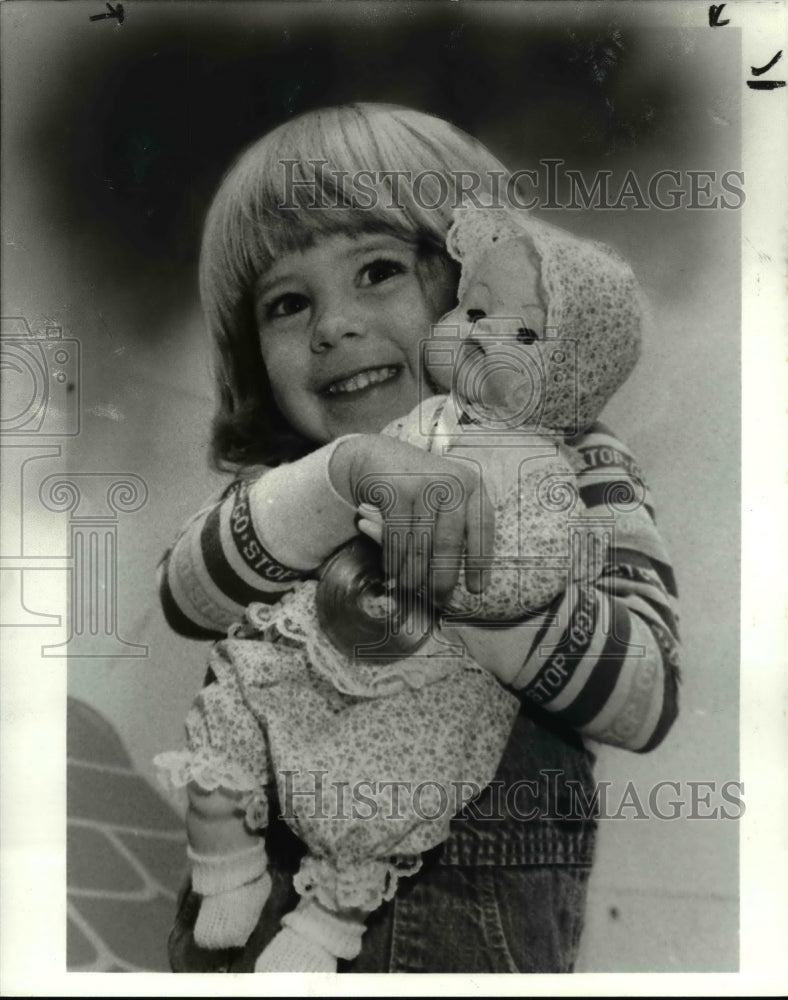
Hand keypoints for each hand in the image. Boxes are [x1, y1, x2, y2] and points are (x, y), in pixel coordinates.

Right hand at [329, 435, 494, 604]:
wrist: (379, 456)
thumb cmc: (419, 488)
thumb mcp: (446, 501)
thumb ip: (456, 531)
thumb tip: (461, 582)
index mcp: (472, 486)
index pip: (482, 528)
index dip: (480, 561)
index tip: (476, 589)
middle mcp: (452, 483)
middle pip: (449, 542)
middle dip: (443, 576)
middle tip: (439, 599)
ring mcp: (422, 485)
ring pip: (419, 544)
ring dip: (413, 573)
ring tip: (410, 589)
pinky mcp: (395, 490)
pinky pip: (396, 537)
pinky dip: (393, 559)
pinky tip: (392, 571)